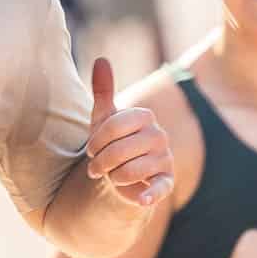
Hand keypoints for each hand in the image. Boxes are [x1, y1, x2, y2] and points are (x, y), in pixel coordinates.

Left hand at [84, 57, 174, 208]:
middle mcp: (159, 136)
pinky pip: (160, 187)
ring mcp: (165, 159)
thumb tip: (101, 59)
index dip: (97, 140)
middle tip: (95, 168)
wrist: (121, 174)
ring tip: (109, 177)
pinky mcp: (166, 181)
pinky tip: (141, 198)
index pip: (116, 125)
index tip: (90, 150)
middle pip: (122, 149)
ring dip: (114, 176)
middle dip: (102, 161)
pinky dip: (150, 194)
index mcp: (145, 117)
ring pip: (133, 169)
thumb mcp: (104, 119)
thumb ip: (103, 91)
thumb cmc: (112, 143)